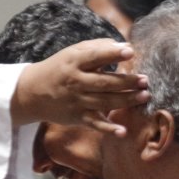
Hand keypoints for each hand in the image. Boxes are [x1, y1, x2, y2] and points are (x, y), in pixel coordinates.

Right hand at [11, 39, 149, 135]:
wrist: (32, 92)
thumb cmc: (59, 68)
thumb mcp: (73, 53)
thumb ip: (98, 48)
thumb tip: (125, 46)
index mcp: (74, 62)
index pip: (95, 56)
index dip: (113, 54)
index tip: (130, 52)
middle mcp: (76, 82)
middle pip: (105, 82)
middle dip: (127, 82)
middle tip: (145, 80)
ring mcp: (77, 101)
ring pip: (105, 102)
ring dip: (126, 100)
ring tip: (144, 96)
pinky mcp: (77, 117)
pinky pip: (95, 124)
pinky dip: (108, 129)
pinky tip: (123, 132)